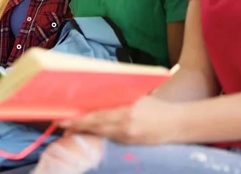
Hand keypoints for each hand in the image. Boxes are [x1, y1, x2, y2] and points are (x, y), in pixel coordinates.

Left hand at [58, 96, 182, 144]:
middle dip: (76, 128)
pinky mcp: (131, 144)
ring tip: (71, 129)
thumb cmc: (157, 107)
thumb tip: (97, 97)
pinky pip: (109, 139)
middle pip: (94, 128)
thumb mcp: (137, 98)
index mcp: (126, 112)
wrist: (178, 124)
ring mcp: (128, 138)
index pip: (96, 117)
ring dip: (85, 133)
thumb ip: (118, 99)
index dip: (77, 120)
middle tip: (61, 125)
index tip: (62, 119)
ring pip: (100, 135)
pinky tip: (89, 134)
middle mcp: (125, 127)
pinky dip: (98, 136)